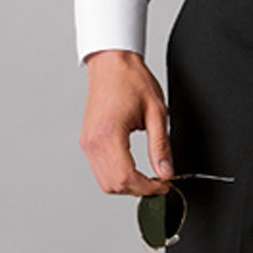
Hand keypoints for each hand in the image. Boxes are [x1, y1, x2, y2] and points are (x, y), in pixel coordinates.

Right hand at [79, 49, 174, 195]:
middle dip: (138, 189)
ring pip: (105, 182)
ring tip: (147, 176)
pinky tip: (133, 167)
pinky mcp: (86, 141)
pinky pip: (99, 170)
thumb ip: (160, 145)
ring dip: (127, 185)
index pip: (126, 177)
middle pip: (114, 185)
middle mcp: (93, 142)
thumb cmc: (131, 79)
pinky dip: (116, 175)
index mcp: (109, 134)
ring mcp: (87, 143)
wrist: (112, 62)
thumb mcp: (156, 111)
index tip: (164, 184)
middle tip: (159, 181)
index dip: (148, 187)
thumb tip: (166, 172)